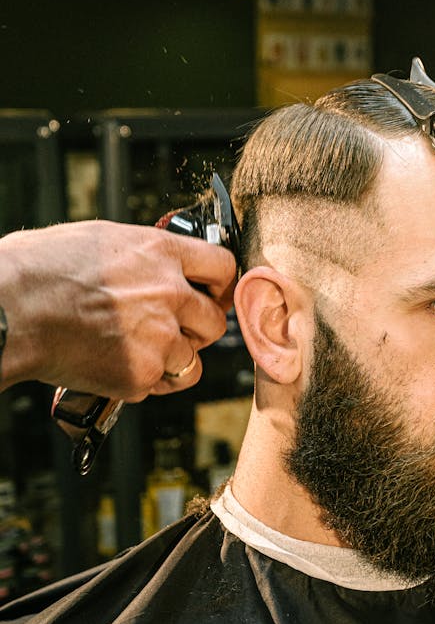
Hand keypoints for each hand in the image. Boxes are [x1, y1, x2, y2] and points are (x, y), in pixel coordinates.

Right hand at [0, 220, 237, 398]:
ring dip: (173, 358)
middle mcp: (169, 294)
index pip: (223, 267)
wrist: (10, 311)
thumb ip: (146, 255)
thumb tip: (166, 265)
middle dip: (198, 327)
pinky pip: (162, 384)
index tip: (212, 294)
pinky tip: (118, 364)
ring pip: (193, 360)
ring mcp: (159, 339)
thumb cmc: (41, 270)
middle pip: (215, 321)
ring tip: (138, 349)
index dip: (219, 284)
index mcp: (161, 253)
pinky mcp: (141, 376)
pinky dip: (146, 380)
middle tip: (173, 328)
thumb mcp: (103, 239)